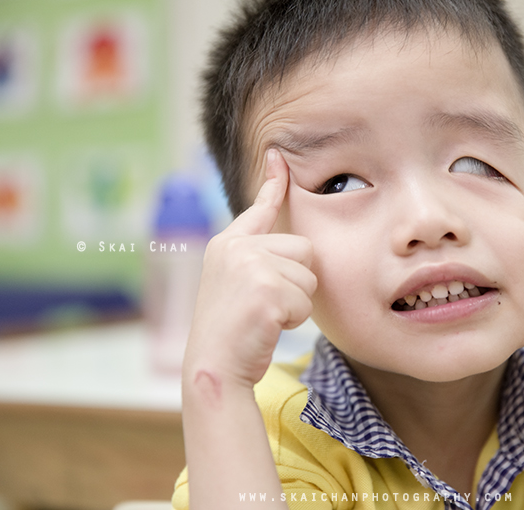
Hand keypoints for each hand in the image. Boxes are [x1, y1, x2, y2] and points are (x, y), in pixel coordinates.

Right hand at [184, 150, 316, 387]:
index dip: (274, 183)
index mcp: (228, 244)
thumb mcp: (238, 285)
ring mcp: (249, 266)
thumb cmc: (232, 332)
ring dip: (296, 303)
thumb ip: (258, 259)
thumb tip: (296, 247)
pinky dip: (294, 319)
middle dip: (297, 282)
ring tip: (264, 317)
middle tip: (266, 306)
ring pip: (309, 277)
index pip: (260, 208)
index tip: (279, 157)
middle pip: (304, 249)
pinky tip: (266, 326)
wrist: (214, 368)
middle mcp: (236, 248)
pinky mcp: (265, 289)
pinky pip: (305, 300)